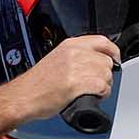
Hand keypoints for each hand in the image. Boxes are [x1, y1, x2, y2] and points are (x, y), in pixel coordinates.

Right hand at [4, 34, 120, 121]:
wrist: (23, 96)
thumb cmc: (38, 83)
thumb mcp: (57, 58)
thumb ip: (77, 56)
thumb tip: (97, 60)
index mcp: (69, 45)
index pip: (102, 41)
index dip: (113, 52)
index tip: (115, 60)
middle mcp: (73, 53)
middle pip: (106, 60)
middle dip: (106, 74)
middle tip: (97, 82)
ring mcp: (74, 68)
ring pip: (106, 74)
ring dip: (104, 85)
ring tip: (93, 90)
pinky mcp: (75, 84)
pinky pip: (101, 86)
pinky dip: (102, 93)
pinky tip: (94, 96)